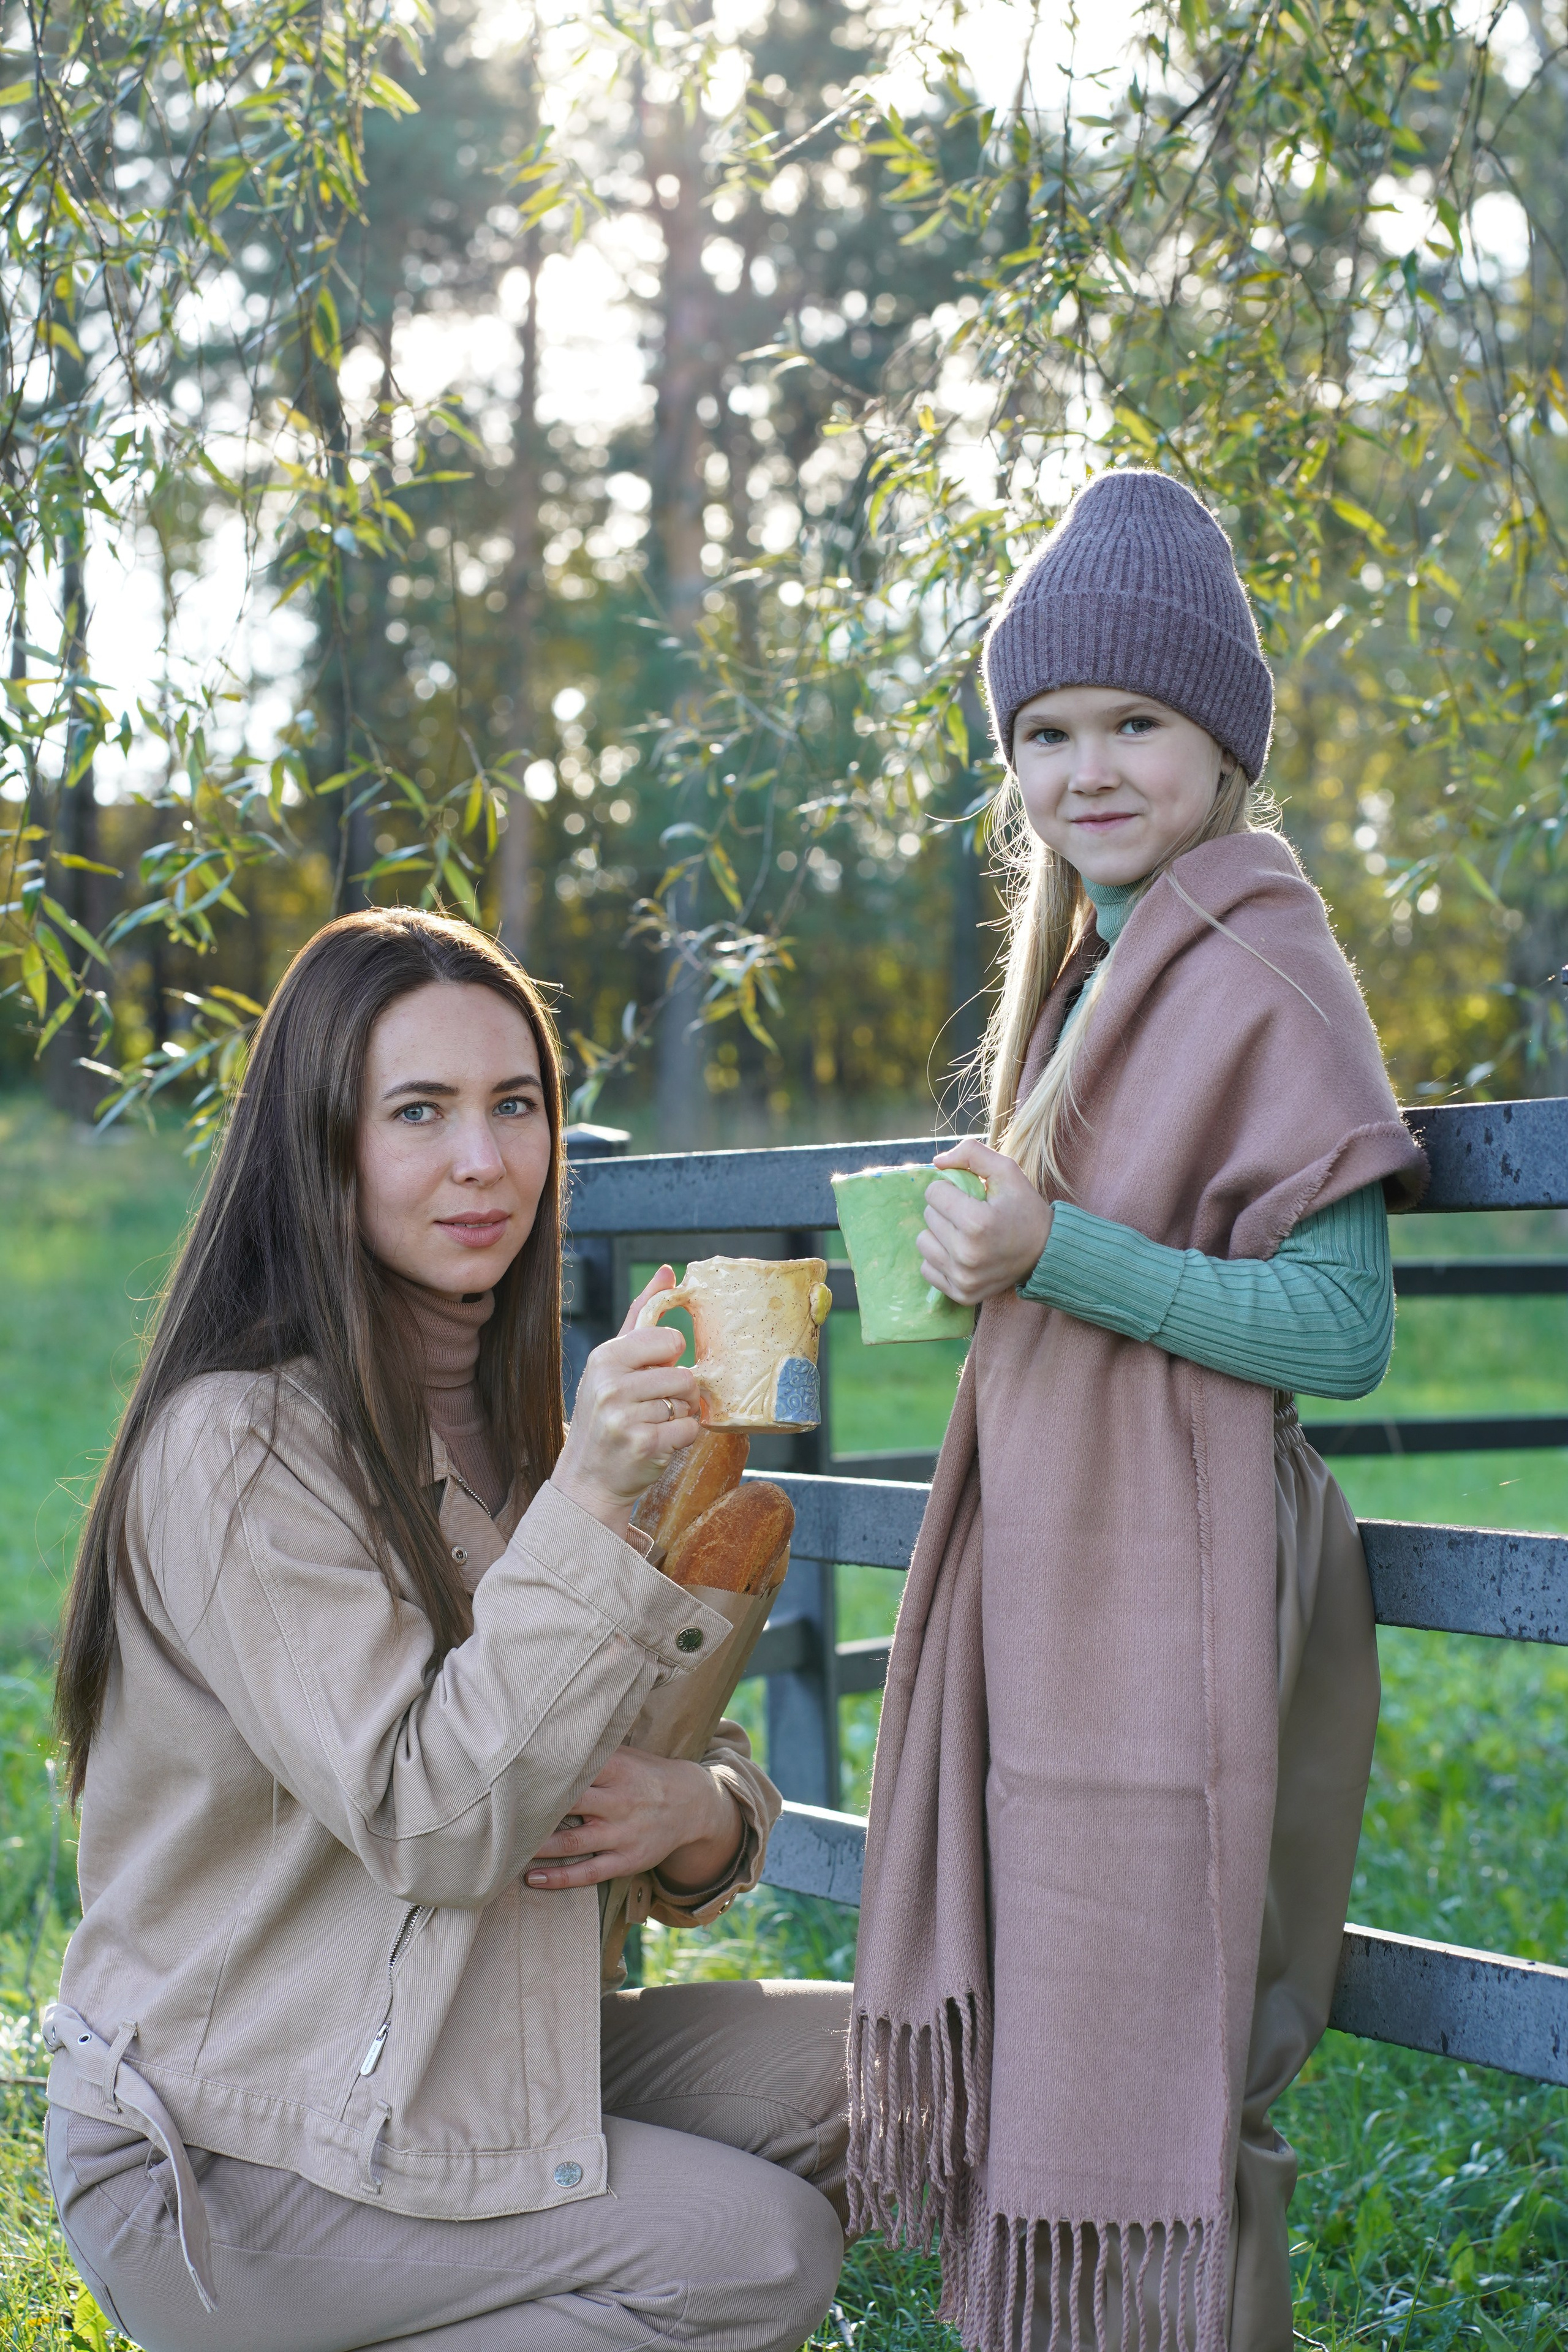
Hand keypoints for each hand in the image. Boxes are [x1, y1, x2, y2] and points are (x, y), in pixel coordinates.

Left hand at [524, 1748, 743, 1893]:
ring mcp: (623, 1833)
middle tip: (497, 1815)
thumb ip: (592, 1751)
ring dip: (538, 1847)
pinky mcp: (626, 1860)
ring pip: (572, 1842)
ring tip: (505, 1850)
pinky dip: (559, 1878)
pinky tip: (533, 1878)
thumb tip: (545, 1739)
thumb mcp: (626, 1755)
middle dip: (533, 1811)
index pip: (573, 1768)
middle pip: (568, 1804)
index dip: (541, 1774)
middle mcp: (619, 1801)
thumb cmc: (646, 1775)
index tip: (508, 1777)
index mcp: (617, 1769)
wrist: (692, 1805)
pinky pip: (589, 1873)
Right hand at [551, 1268, 699, 1538]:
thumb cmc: (606, 1414)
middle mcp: (611, 1385)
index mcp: (605, 1358)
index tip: (653, 1372)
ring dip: (679, 1416)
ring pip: (688, 1404)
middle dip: (679, 1393)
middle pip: (684, 1375)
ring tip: (653, 1424)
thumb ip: (640, 1316)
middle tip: (655, 1405)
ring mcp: (626, 1417)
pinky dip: (682, 1438)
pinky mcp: (645, 1445)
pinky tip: (658, 1443)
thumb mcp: (613, 1362)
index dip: (671, 1358)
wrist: (588, 1477)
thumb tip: (667, 1273)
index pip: (668, 1339)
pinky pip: (690, 1430)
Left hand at [918, 1138, 1053, 1305]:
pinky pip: (927, 1269)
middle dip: (946, 1210)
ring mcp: (963, 1278)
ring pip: (923, 1242)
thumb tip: (937, 1162)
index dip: (951, 1188)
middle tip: (972, 1215)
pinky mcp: (961, 1294)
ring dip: (940, 1233)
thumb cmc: (1024, 1208)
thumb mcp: (1007, 1170)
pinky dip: (941, 1259)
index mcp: (977, 1222)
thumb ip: (971, 1153)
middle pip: (928, 1216)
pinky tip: (963, 1254)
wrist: (1046, 1252)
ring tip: (965, 1234)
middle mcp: (967, 1254)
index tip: (971, 1196)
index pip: (933, 1193)